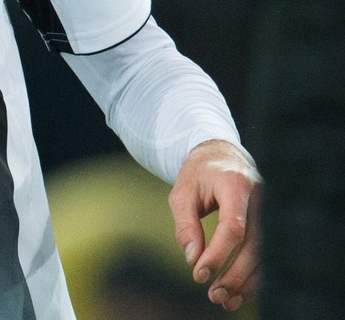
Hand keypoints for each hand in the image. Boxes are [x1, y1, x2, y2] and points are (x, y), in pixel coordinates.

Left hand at [169, 139, 261, 310]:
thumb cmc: (199, 174)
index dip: (218, 254)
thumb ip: (186, 225)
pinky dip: (256, 274)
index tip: (199, 274)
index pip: (233, 227)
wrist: (222, 156)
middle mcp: (262, 197)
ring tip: (226, 300)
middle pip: (255, 244)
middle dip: (235, 274)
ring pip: (267, 252)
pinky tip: (241, 291)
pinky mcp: (274, 221)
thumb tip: (193, 259)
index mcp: (236, 184)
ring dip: (248, 280)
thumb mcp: (182, 193)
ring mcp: (272, 209)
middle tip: (215, 295)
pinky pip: (269, 252)